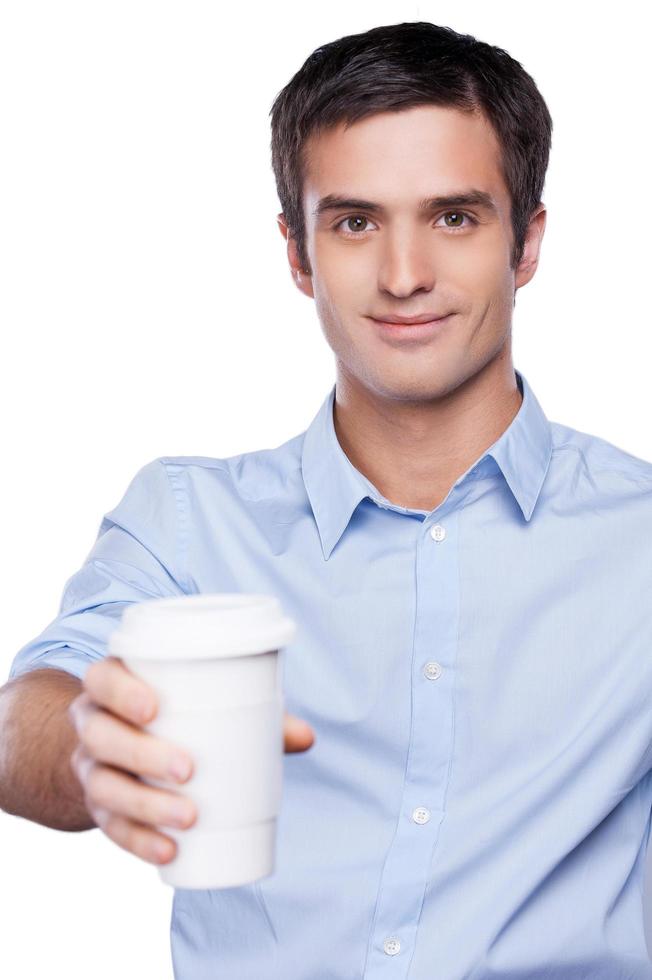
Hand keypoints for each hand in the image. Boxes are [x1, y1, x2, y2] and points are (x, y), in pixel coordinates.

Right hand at [68, 655, 314, 865]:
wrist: (122, 750)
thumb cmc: (176, 716)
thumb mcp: (205, 705)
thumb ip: (254, 716)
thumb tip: (308, 737)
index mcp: (114, 685)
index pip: (102, 678)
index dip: (120, 691)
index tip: (154, 708)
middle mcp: (94, 723)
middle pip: (101, 735)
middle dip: (142, 753)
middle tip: (188, 769)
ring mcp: (91, 767)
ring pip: (103, 785)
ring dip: (144, 804)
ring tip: (188, 817)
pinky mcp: (97, 807)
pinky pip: (109, 827)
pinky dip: (139, 841)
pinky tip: (168, 851)